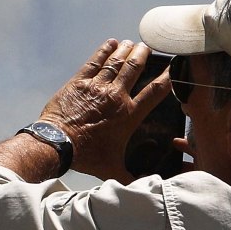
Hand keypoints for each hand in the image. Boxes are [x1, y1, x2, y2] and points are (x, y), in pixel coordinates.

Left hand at [41, 40, 173, 180]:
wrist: (57, 144)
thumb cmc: (86, 157)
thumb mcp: (113, 169)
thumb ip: (133, 177)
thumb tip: (150, 186)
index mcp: (129, 114)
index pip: (155, 92)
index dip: (167, 77)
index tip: (174, 67)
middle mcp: (115, 97)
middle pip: (134, 69)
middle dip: (143, 56)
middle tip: (147, 47)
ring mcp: (96, 87)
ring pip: (115, 63)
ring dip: (124, 51)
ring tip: (131, 43)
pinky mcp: (78, 83)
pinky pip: (93, 63)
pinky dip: (102, 51)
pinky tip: (109, 43)